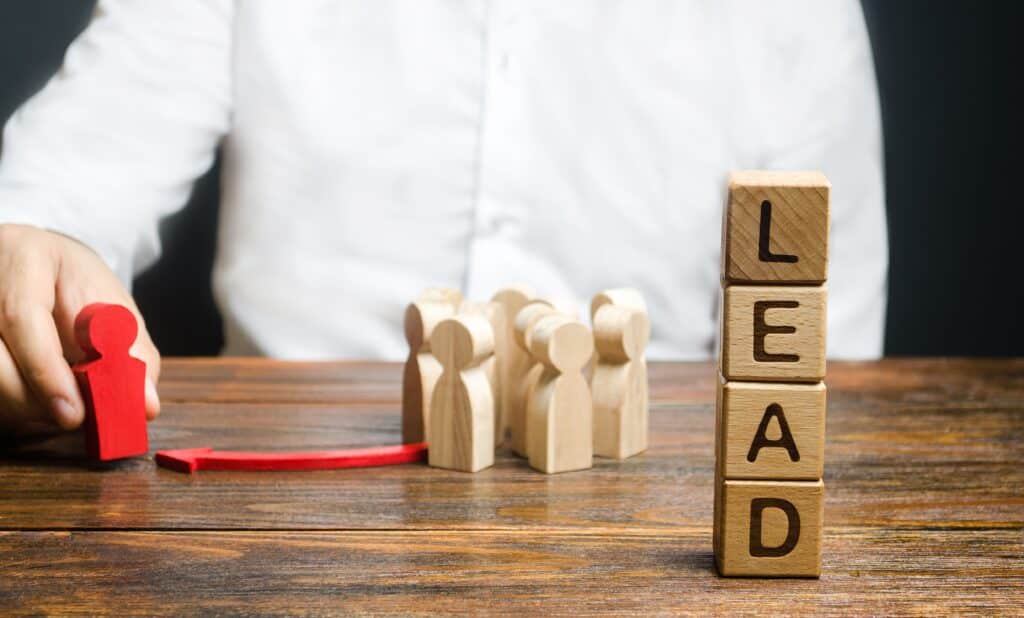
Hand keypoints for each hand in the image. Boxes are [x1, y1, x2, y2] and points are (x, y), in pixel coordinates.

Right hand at [0, 224, 160, 434]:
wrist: (40, 269)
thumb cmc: (78, 288)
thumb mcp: (114, 308)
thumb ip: (133, 354)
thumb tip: (146, 405)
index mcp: (24, 255)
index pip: (22, 316)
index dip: (46, 370)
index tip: (73, 413)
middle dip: (34, 400)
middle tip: (71, 417)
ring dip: (21, 407)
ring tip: (58, 403)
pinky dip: (8, 404)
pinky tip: (33, 398)